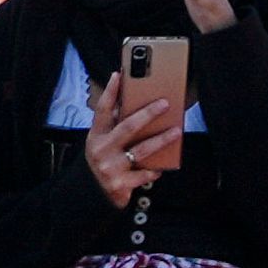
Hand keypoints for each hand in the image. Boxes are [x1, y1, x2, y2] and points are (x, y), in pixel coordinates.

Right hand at [82, 75, 180, 206]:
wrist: (91, 193)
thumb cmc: (103, 160)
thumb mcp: (102, 141)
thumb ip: (114, 125)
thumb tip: (135, 103)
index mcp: (96, 135)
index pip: (102, 110)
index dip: (110, 92)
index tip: (118, 75)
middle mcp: (101, 149)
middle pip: (127, 127)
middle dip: (147, 114)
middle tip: (165, 103)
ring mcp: (110, 167)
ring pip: (141, 150)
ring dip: (161, 140)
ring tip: (176, 131)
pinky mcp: (120, 184)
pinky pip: (144, 174)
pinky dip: (154, 170)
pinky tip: (163, 166)